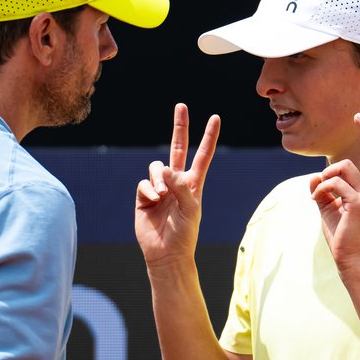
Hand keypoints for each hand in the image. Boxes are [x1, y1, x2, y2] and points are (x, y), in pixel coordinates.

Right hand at [134, 103, 220, 265]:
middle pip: (177, 148)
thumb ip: (181, 187)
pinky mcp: (144, 196)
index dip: (209, 136)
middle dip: (179, 127)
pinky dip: (149, 190)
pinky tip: (153, 201)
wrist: (166, 253)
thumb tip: (165, 169)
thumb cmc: (184, 234)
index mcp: (193, 184)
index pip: (203, 155)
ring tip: (162, 197)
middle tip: (181, 106)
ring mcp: (159, 188)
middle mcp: (176, 182)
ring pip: (156, 166)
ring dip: (159, 178)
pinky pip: (144, 182)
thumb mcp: (190, 209)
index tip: (215, 118)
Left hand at [309, 115, 359, 268]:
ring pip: (342, 165)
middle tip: (358, 116)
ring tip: (319, 193)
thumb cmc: (339, 234)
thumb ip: (321, 189)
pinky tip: (317, 200)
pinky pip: (332, 182)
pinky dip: (319, 189)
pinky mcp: (358, 202)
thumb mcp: (326, 206)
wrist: (348, 257)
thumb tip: (314, 176)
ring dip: (324, 176)